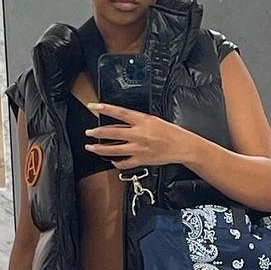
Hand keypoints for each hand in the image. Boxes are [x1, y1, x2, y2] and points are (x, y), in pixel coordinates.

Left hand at [84, 103, 202, 170]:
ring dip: (99, 149)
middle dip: (97, 132)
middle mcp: (139, 134)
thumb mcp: (153, 120)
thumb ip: (137, 121)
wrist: (182, 146)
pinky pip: (124, 163)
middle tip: (88, 132)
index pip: (120, 112)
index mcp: (143, 120)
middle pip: (112, 132)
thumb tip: (121, 120)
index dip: (105, 109)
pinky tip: (112, 160)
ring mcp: (139, 148)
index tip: (94, 106)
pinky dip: (116, 162)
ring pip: (114, 149)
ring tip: (91, 147)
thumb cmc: (170, 132)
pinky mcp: (141, 160)